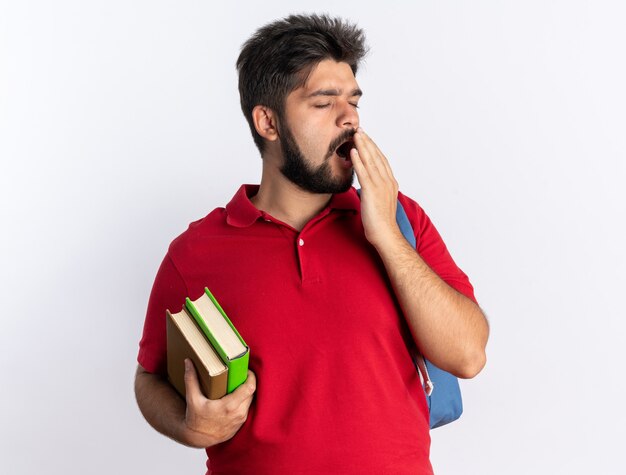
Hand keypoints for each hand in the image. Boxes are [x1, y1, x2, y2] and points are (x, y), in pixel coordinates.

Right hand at [183, 359, 255, 446]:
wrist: (197, 438)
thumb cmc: (195, 419)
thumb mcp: (192, 399)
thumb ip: (191, 379)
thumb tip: (188, 361)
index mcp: (229, 406)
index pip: (249, 388)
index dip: (251, 377)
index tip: (246, 370)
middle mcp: (238, 413)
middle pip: (251, 392)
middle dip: (248, 382)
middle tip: (240, 374)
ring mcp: (240, 420)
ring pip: (250, 400)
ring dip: (246, 392)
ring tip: (237, 384)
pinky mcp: (240, 424)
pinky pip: (246, 408)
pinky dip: (244, 401)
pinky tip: (236, 396)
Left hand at [351, 127, 401, 247]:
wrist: (385, 234)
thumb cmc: (381, 223)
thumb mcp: (380, 202)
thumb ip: (375, 191)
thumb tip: (367, 187)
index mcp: (391, 183)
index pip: (382, 160)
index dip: (373, 148)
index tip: (366, 138)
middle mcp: (387, 181)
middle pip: (377, 157)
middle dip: (368, 142)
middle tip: (360, 130)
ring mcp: (380, 185)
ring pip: (371, 161)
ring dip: (362, 146)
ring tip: (355, 134)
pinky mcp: (372, 191)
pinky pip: (364, 172)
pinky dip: (358, 160)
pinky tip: (353, 151)